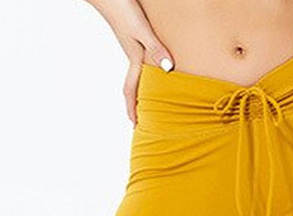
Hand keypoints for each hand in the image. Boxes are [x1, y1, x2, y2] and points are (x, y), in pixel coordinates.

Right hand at [85, 0, 173, 123]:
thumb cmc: (124, 8)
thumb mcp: (142, 29)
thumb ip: (155, 48)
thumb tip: (168, 70)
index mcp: (134, 58)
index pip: (131, 90)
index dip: (132, 109)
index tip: (134, 126)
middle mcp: (132, 54)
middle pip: (134, 85)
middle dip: (136, 103)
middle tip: (143, 120)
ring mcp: (131, 45)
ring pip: (138, 73)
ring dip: (141, 88)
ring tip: (149, 98)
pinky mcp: (133, 35)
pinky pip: (141, 60)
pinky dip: (146, 71)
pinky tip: (153, 68)